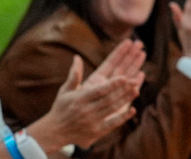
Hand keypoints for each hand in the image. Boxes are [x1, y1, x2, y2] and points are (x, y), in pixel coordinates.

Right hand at [30, 41, 145, 152]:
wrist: (54, 133)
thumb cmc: (61, 108)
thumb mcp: (65, 91)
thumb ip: (74, 75)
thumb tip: (77, 57)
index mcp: (79, 100)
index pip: (98, 91)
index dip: (112, 85)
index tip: (124, 77)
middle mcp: (86, 111)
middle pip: (108, 99)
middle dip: (122, 90)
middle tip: (135, 80)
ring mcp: (92, 122)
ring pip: (112, 110)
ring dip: (125, 100)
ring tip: (136, 89)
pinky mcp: (96, 132)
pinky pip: (112, 125)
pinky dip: (123, 118)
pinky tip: (133, 109)